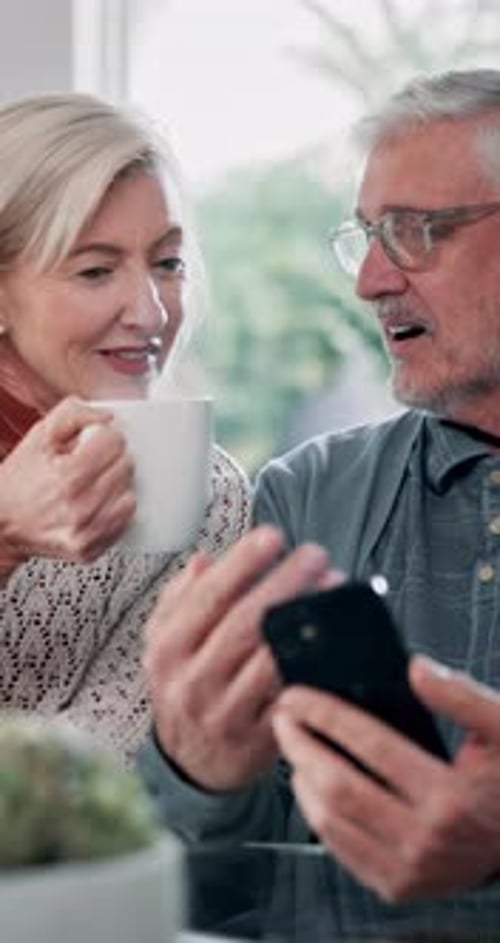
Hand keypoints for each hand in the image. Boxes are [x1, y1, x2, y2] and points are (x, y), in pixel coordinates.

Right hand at [0, 396, 135, 567]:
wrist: (0, 524)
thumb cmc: (19, 482)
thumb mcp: (38, 438)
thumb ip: (72, 415)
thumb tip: (105, 416)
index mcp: (68, 476)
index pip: (115, 443)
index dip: (103, 437)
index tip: (93, 443)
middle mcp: (80, 507)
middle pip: (125, 467)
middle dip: (109, 460)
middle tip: (89, 464)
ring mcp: (86, 531)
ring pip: (129, 495)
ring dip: (114, 486)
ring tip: (91, 486)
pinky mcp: (89, 549)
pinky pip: (123, 522)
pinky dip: (112, 511)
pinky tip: (94, 505)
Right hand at [143, 526, 336, 790]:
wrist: (189, 763)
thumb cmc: (185, 685)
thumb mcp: (166, 642)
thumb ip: (180, 599)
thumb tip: (203, 560)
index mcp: (168, 648)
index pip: (207, 597)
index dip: (241, 563)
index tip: (271, 536)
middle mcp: (192, 681)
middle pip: (244, 623)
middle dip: (284, 582)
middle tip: (314, 554)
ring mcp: (225, 712)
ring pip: (271, 658)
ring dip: (306, 619)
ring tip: (331, 586)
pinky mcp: (258, 738)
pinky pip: (291, 695)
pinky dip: (314, 664)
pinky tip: (333, 636)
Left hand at [272, 656, 499, 901]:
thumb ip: (460, 696)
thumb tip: (415, 669)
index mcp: (451, 796)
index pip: (371, 745)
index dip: (325, 715)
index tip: (298, 695)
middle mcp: (426, 839)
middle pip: (338, 786)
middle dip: (300, 745)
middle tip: (284, 717)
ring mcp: (409, 869)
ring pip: (329, 822)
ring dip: (300, 779)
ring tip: (295, 748)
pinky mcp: (397, 885)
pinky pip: (339, 851)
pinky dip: (316, 814)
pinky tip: (313, 787)